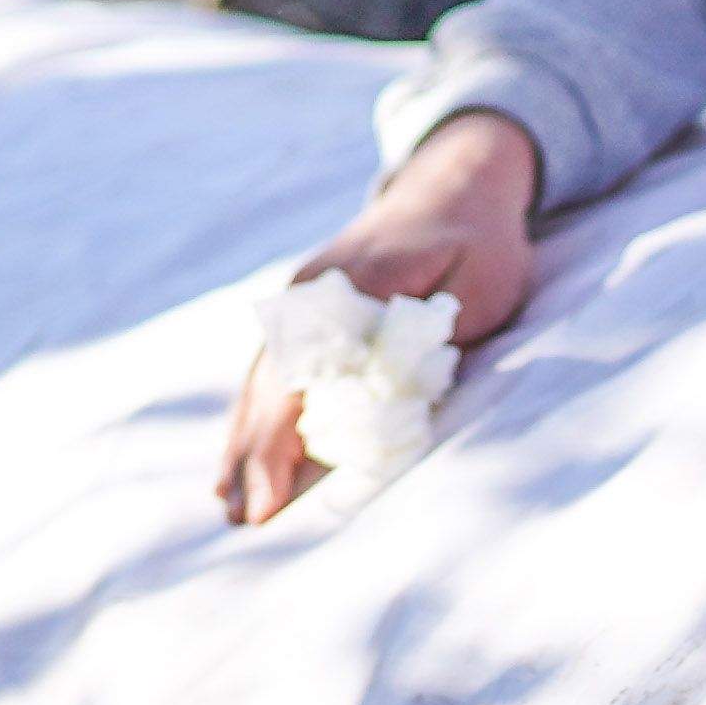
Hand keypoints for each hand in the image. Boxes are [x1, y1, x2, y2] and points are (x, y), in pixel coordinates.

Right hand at [222, 111, 543, 527]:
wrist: (456, 183)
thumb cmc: (477, 240)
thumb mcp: (476, 286)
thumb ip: (430, 338)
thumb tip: (388, 396)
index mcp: (343, 291)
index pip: (298, 383)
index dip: (278, 446)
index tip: (267, 503)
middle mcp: (308, 298)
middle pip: (269, 389)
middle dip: (251, 458)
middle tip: (240, 521)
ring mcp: (301, 302)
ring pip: (262, 383)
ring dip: (244, 444)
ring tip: (229, 503)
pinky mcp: (307, 310)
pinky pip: (272, 371)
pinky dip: (256, 416)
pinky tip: (243, 455)